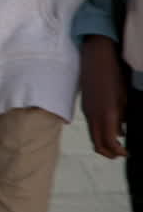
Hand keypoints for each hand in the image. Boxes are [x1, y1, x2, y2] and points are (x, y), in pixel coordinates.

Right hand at [81, 35, 128, 158]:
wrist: (96, 57)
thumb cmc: (113, 74)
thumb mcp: (124, 97)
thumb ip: (122, 116)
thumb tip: (121, 131)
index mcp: (106, 114)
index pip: (108, 142)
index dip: (117, 152)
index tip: (126, 153)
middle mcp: (93, 115)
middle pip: (97, 143)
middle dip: (108, 152)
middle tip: (120, 154)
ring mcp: (87, 110)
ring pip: (93, 134)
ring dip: (103, 142)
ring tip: (117, 141)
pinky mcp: (85, 105)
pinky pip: (91, 123)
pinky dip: (100, 130)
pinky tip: (111, 125)